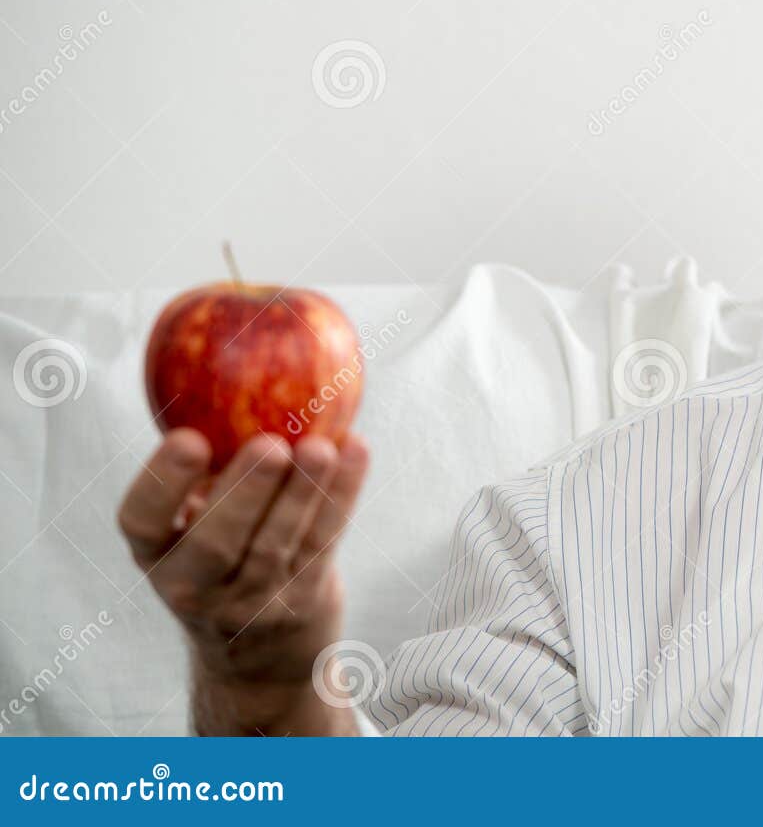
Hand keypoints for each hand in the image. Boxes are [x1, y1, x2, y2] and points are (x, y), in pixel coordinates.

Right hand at [117, 428, 369, 733]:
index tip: (188, 437)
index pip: (140, 521)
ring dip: (304, 492)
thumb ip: (206, 472)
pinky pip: (323, 543)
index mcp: (155, 554)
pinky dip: (343, 495)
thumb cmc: (225, 561)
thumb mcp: (194, 530)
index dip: (161, 481)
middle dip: (245, 490)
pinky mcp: (300, 604)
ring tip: (323, 446)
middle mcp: (191, 586)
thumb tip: (233, 367)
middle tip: (270, 445)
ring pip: (277, 545)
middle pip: (216, 542)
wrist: (259, 660)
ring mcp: (249, 603)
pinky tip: (357, 451)